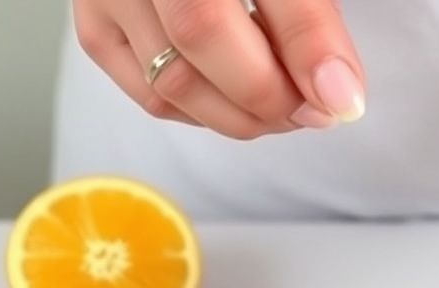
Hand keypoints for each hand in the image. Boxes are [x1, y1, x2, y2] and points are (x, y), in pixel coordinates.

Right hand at [73, 0, 364, 137]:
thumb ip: (309, 21)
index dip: (298, 50)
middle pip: (200, 37)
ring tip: (280, 102)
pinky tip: (234, 96)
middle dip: (269, 94)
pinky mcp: (96, 30)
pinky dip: (205, 113)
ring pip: (173, 85)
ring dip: (241, 115)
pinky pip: (153, 99)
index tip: (342, 98)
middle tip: (312, 107)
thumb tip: (340, 98)